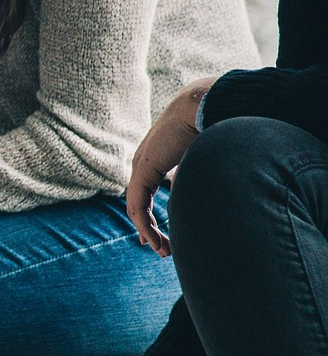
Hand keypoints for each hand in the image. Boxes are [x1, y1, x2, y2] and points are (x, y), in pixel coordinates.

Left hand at [127, 77, 213, 257]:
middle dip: (148, 227)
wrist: (202, 104)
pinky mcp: (141, 172)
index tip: (160, 234)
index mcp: (159, 157)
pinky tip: (154, 241)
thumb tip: (219, 189)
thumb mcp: (206, 155)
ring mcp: (140, 167)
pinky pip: (137, 206)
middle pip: (139, 201)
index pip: (148, 189)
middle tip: (160, 247)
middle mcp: (145, 162)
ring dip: (149, 232)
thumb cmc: (211, 124)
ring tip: (162, 251)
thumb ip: (202, 173)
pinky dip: (145, 226)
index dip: (152, 213)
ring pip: (137, 208)